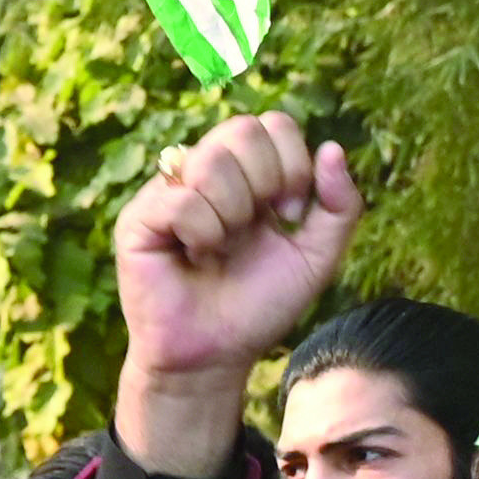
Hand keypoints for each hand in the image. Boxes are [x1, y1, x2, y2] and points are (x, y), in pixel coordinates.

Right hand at [111, 114, 363, 478]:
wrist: (217, 355)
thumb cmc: (260, 306)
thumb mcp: (317, 256)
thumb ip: (339, 205)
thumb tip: (332, 148)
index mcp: (247, 174)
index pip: (272, 124)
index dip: (292, 162)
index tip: (291, 215)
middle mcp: (205, 174)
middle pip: (243, 130)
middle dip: (267, 182)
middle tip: (257, 228)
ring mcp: (169, 192)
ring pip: (211, 160)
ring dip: (233, 213)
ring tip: (221, 248)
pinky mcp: (139, 219)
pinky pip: (180, 200)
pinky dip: (202, 234)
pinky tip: (195, 257)